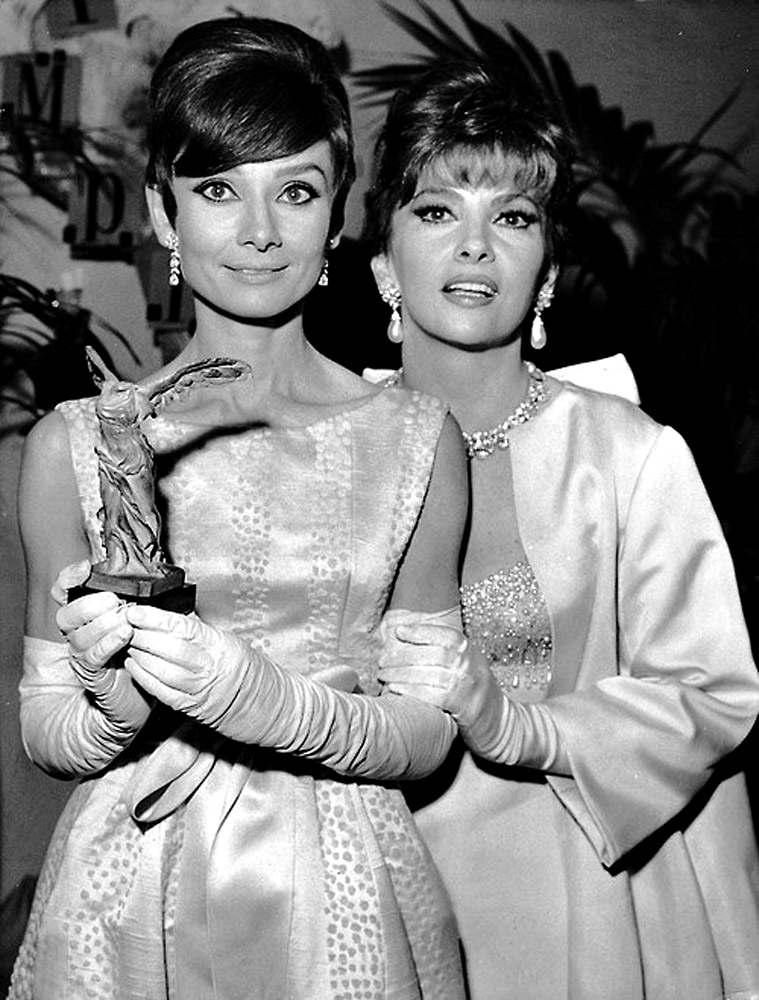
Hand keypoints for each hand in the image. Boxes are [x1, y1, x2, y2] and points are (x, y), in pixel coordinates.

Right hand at [54, 561, 150, 728]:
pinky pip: (91, 657)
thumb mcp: (141, 620)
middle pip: (66, 614)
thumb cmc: (141, 653)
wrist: (140, 697)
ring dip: (103, 624)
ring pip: (79, 636)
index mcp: (88, 616)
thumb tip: (150, 574)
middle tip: (115, 601)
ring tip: (125, 620)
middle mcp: (79, 634)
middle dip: (89, 604)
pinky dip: (107, 643)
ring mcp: (83, 655)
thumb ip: (138, 598)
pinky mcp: (92, 675)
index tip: (87, 568)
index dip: (70, 577)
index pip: (65, 592)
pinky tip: (124, 636)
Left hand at [124, 605, 254, 723]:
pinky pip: (162, 692)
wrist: (268, 705)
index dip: (156, 619)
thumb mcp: (228, 641)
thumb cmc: (247, 669)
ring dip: (140, 655)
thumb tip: (169, 617)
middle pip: (170, 648)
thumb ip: (200, 631)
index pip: (184, 627)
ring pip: (163, 670)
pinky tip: (133, 664)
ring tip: (126, 642)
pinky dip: (144, 677)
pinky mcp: (192, 708)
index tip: (135, 611)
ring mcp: (201, 689)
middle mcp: (211, 666)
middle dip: (142, 635)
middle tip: (123, 624)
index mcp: (221, 644)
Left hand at [378, 621, 510, 755]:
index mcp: (470, 649)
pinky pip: (433, 695)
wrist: (500, 723)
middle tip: (382, 660)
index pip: (444, 634)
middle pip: (433, 653)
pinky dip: (412, 691)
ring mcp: (469, 685)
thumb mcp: (466, 664)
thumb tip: (407, 639)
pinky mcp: (465, 707)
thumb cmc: (474, 692)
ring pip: (430, 674)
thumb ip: (445, 651)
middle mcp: (471, 664)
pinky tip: (396, 690)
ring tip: (384, 675)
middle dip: (403, 655)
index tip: (398, 632)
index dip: (419, 631)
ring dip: (401, 674)